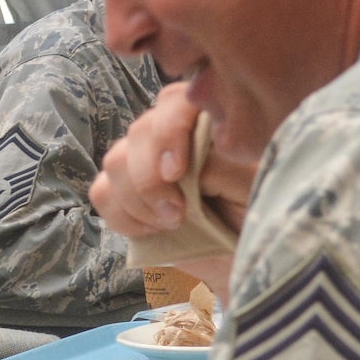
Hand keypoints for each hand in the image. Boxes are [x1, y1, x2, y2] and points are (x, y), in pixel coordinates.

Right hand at [93, 83, 255, 235]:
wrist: (245, 256)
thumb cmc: (257, 215)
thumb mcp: (251, 187)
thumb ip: (220, 166)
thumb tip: (184, 166)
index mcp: (207, 120)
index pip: (174, 102)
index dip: (168, 133)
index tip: (176, 174)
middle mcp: (172, 134)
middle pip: (139, 133)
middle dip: (150, 179)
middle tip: (176, 215)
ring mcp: (145, 162)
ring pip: (115, 161)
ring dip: (137, 200)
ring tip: (170, 224)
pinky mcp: (126, 194)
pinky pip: (102, 192)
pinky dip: (122, 216)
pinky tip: (151, 232)